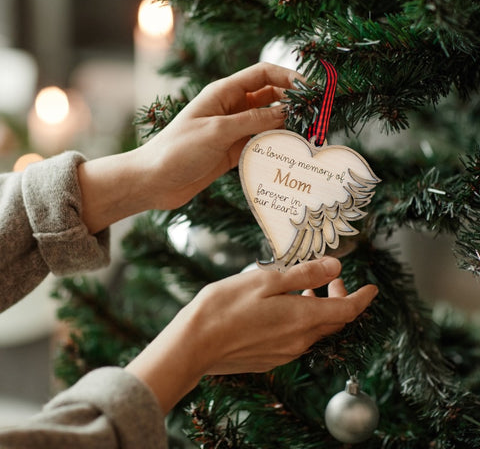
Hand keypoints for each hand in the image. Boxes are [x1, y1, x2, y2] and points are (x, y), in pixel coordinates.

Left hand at [78, 62, 301, 233]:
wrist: (155, 181)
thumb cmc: (178, 150)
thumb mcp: (217, 131)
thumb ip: (252, 120)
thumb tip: (286, 112)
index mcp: (223, 93)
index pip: (262, 74)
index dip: (288, 77)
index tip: (310, 89)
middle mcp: (230, 108)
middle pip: (269, 96)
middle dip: (292, 102)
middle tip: (315, 115)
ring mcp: (232, 130)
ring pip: (267, 121)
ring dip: (285, 125)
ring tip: (307, 135)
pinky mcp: (232, 151)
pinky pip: (259, 142)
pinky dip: (273, 145)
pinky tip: (287, 152)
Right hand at [125, 257, 377, 413]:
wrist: (195, 344)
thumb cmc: (226, 306)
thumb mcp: (266, 280)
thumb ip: (303, 274)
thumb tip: (335, 266)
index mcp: (302, 319)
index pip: (347, 310)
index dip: (363, 298)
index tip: (373, 288)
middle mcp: (299, 340)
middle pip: (333, 320)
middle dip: (339, 298)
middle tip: (332, 278)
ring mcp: (285, 353)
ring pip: (314, 329)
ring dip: (318, 308)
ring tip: (305, 288)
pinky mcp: (270, 358)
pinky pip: (297, 339)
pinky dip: (301, 320)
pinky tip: (283, 307)